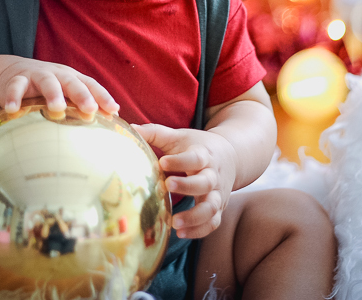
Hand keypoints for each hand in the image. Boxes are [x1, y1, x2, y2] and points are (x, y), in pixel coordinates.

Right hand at [0, 58, 118, 116]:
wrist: (16, 73)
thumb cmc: (50, 88)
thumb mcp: (68, 94)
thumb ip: (87, 105)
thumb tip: (115, 119)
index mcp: (73, 78)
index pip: (91, 85)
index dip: (103, 96)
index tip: (114, 111)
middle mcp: (58, 74)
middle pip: (72, 82)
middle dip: (81, 95)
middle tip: (90, 109)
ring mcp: (37, 76)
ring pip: (47, 82)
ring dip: (53, 93)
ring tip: (57, 108)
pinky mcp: (16, 80)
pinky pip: (15, 88)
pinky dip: (13, 97)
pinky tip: (12, 110)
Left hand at [131, 123, 236, 238]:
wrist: (231, 156)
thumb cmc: (198, 146)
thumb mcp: (180, 136)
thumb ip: (156, 133)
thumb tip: (130, 128)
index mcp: (204, 155)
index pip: (195, 158)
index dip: (180, 161)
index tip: (163, 163)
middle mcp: (213, 176)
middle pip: (205, 183)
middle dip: (188, 186)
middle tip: (168, 186)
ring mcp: (217, 194)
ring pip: (212, 208)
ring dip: (195, 217)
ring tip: (174, 223)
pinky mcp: (218, 208)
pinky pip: (213, 223)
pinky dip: (199, 231)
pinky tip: (180, 234)